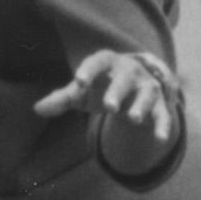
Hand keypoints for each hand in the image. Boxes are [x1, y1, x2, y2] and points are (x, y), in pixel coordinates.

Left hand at [33, 49, 178, 143]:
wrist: (133, 86)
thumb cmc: (100, 86)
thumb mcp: (82, 92)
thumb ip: (62, 98)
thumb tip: (37, 109)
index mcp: (108, 63)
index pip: (98, 61)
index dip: (88, 70)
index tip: (78, 82)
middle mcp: (130, 71)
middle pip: (125, 77)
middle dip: (118, 91)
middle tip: (109, 107)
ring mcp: (146, 86)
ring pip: (147, 93)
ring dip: (142, 105)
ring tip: (133, 119)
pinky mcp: (159, 104)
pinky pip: (163, 113)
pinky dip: (163, 125)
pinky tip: (160, 138)